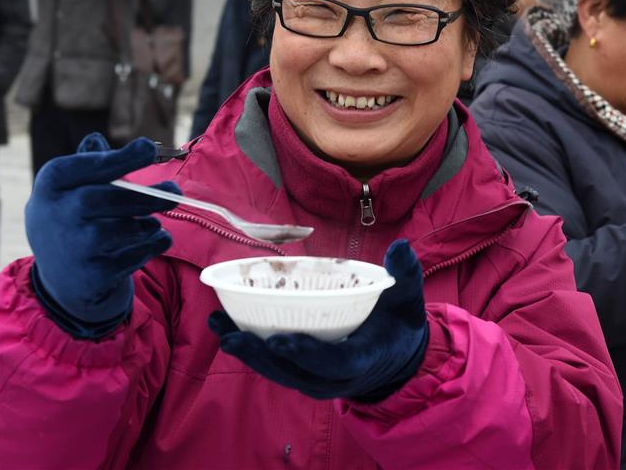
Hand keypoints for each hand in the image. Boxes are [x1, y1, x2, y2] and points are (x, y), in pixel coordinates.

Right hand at [26, 133, 178, 328]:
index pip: (86, 166)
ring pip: (125, 229)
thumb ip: (91, 163)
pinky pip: (136, 255)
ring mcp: (73, 248)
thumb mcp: (73, 187)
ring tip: (150, 222)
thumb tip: (96, 139)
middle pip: (106, 199)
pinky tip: (154, 239)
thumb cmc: (76, 215)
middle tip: (175, 189)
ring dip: (149, 223)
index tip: (150, 148)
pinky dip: (154, 244)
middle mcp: (57, 215)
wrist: (62, 274)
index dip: (121, 158)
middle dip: (146, 195)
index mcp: (52, 183)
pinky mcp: (93, 275)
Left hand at [209, 239, 428, 402]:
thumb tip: (400, 245)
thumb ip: (405, 274)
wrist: (396, 356)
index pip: (334, 362)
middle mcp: (334, 379)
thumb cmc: (399, 323)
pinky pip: (272, 365)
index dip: (307, 354)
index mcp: (362, 360)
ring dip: (246, 352)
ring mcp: (314, 380)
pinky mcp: (301, 374)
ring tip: (218, 326)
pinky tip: (224, 327)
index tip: (280, 340)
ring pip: (277, 372)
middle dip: (262, 356)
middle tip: (234, 336)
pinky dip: (248, 348)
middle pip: (294, 373)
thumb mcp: (407, 299)